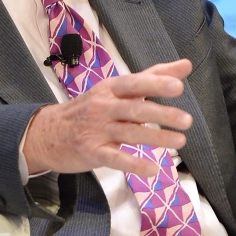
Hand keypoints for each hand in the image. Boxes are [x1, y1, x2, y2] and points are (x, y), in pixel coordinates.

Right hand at [22, 59, 193, 176]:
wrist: (48, 133)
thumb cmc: (91, 108)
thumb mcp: (117, 89)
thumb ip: (153, 76)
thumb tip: (185, 65)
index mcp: (111, 88)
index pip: (135, 83)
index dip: (156, 84)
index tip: (178, 87)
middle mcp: (103, 107)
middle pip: (134, 109)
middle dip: (161, 114)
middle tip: (187, 120)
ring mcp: (96, 130)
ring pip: (129, 133)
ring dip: (155, 138)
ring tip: (180, 141)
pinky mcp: (92, 152)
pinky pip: (115, 159)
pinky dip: (134, 164)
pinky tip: (152, 169)